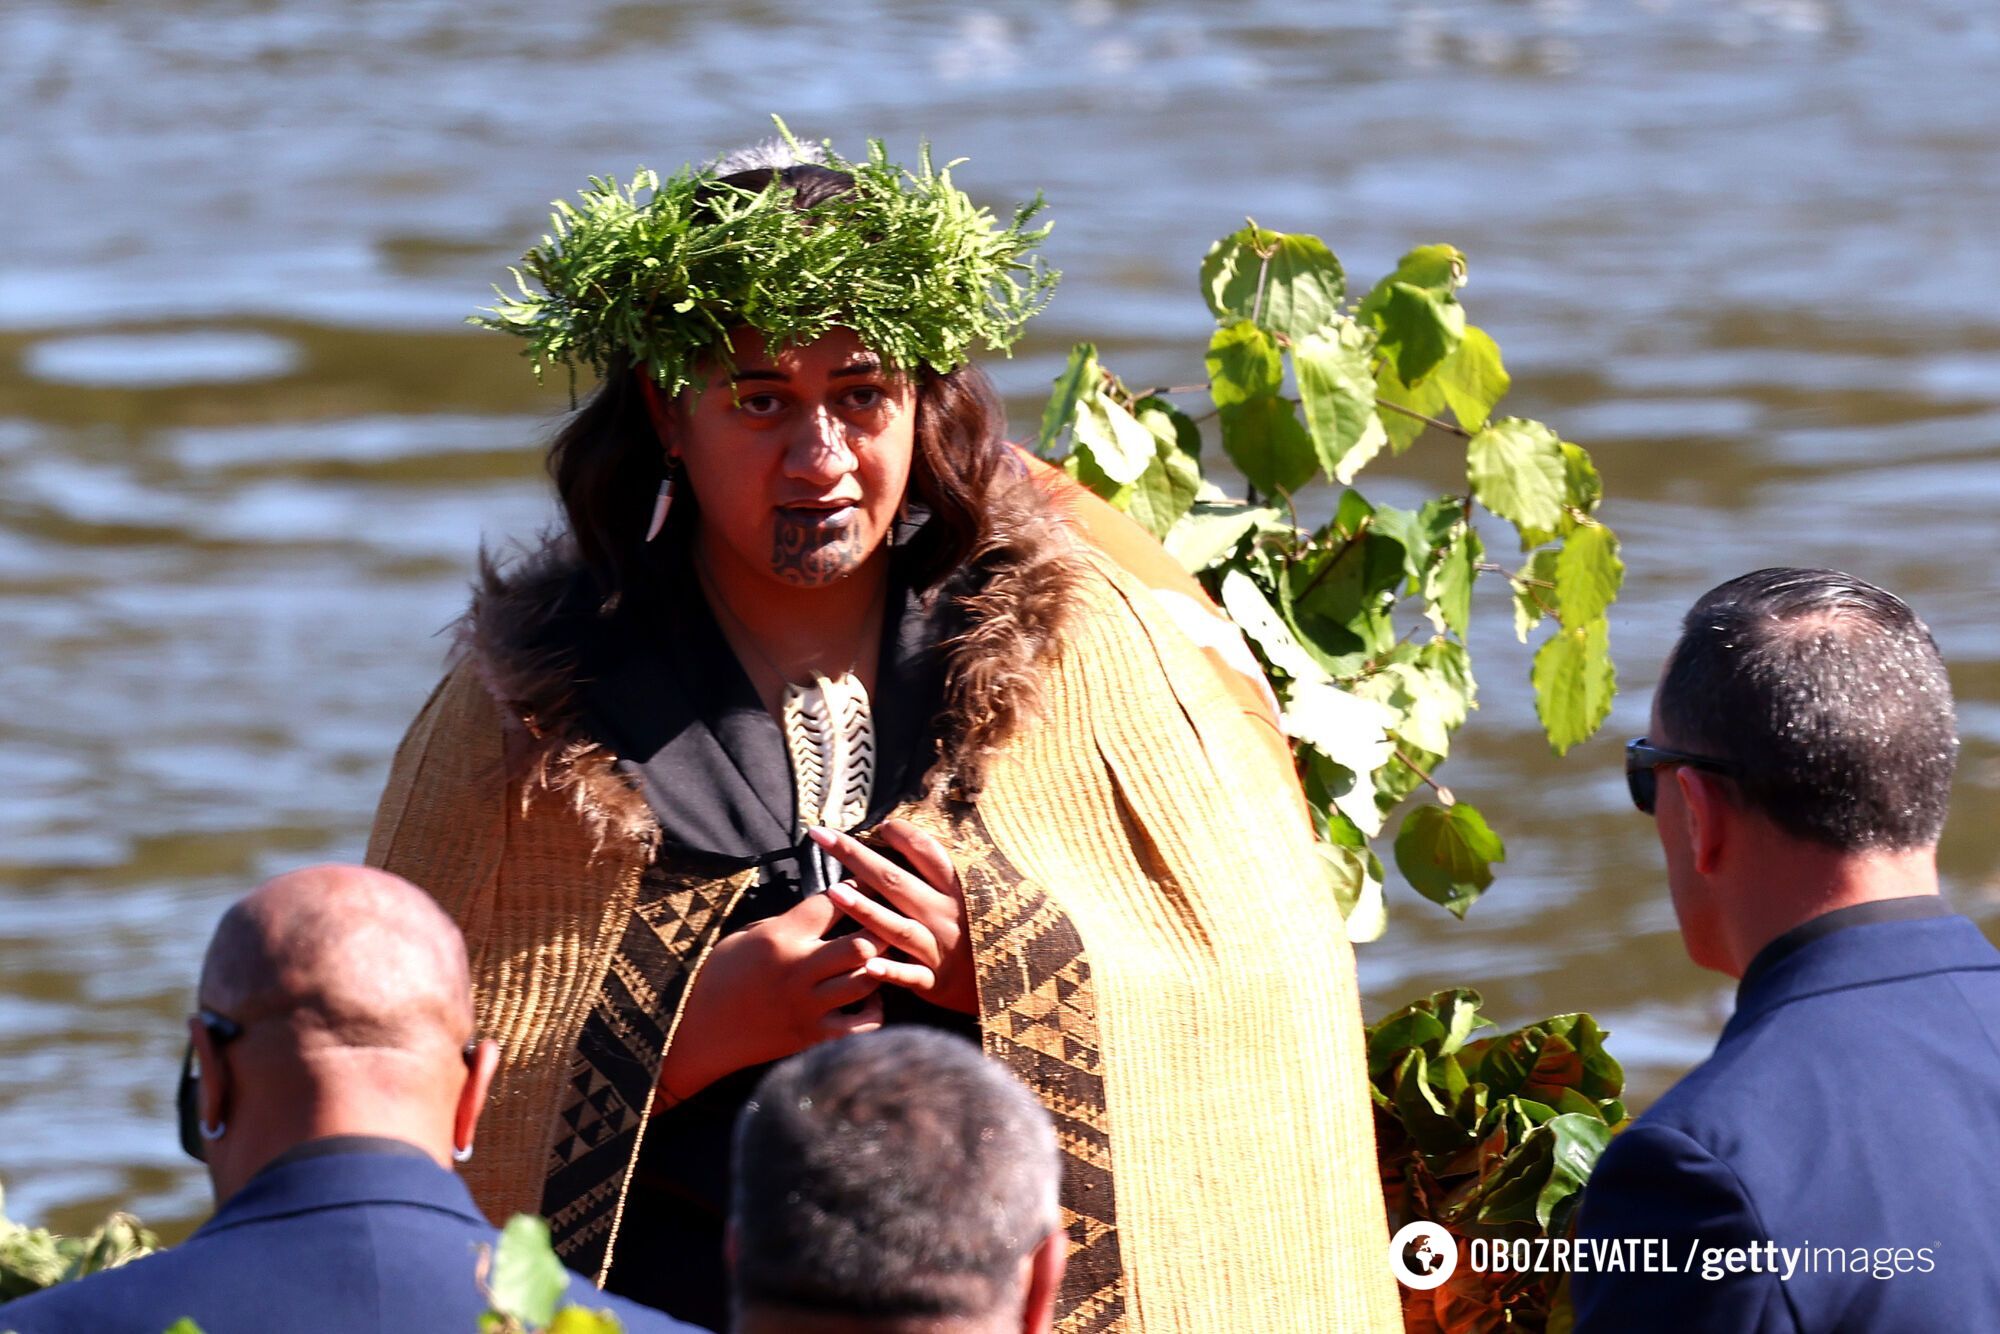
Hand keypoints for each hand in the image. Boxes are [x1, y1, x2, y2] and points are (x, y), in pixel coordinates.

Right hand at [655, 890, 930, 1105]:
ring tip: (884, 958)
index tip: (869, 884)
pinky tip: (869, 999)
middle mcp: (798, 970)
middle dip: (881, 930)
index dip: (856, 888)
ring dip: (882, 967)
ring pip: (868, 981)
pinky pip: (863, 1025)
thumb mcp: (746, 936)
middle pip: (862, 944)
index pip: (833, 903)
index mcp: (780, 937)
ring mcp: (808, 1007)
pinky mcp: (812, 1037)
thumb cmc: (719, 976)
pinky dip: (874, 1010)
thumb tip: (828, 908)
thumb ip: (788, 923)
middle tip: (891, 923)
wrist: (697, 1031)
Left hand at [807, 820, 977, 1015]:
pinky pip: (911, 976)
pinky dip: (891, 972)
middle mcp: (945, 914)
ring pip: (897, 927)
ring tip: (833, 892)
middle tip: (822, 835)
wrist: (1010, 979)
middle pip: (896, 881)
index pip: (926, 851)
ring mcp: (939, 947)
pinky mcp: (935, 980)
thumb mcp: (975, 894)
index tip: (879, 824)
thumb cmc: (983, 930)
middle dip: (856, 856)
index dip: (901, 834)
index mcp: (956, 888)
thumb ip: (942, 871)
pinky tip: (868, 966)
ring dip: (865, 910)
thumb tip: (905, 834)